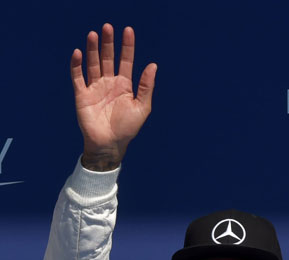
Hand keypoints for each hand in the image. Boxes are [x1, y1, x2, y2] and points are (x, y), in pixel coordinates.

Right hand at [71, 24, 156, 170]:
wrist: (110, 144)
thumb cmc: (128, 128)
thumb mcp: (142, 106)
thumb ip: (146, 86)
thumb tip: (153, 64)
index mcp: (125, 85)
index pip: (126, 60)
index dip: (127, 46)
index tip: (128, 31)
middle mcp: (109, 83)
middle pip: (108, 58)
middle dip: (108, 43)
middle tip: (107, 27)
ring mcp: (95, 88)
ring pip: (93, 64)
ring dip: (92, 49)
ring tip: (93, 34)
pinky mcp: (82, 95)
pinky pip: (78, 77)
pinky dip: (77, 65)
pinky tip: (78, 53)